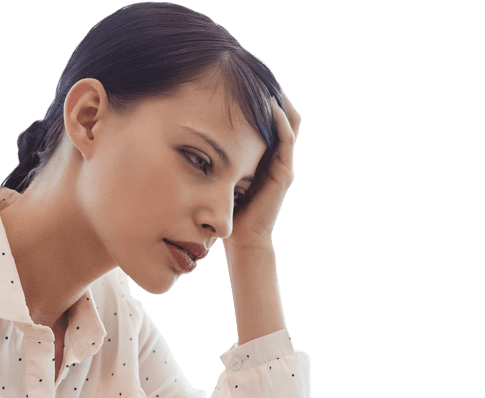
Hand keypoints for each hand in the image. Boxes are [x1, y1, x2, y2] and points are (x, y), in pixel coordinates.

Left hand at [225, 87, 300, 248]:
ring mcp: (284, 165)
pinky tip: (272, 106)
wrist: (243, 240)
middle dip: (275, 93)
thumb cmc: (228, 212)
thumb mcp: (221, 175)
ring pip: (290, 123)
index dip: (263, 98)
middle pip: (285, 115)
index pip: (269, 119)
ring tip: (270, 80)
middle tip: (262, 71)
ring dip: (281, 101)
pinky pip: (286, 140)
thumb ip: (217, 157)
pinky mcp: (284, 173)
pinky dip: (281, 121)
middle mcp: (278, 158)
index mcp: (265, 156)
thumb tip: (194, 135)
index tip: (248, 77)